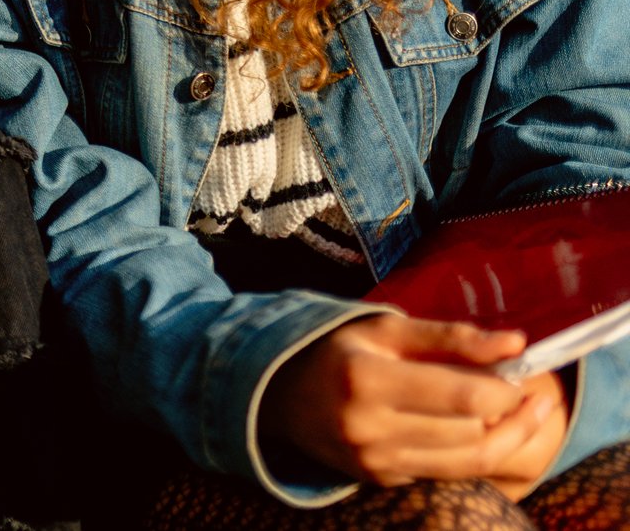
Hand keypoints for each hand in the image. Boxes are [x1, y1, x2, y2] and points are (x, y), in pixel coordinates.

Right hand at [261, 316, 564, 489]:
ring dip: (504, 440)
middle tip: (530, 396)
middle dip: (512, 416)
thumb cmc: (338, 351)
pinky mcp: (381, 479)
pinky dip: (469, 453)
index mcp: (367, 378)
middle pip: (473, 435)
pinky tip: (476, 430)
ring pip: (468, 463)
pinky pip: (446, 473)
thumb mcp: (385, 329)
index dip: (507, 391)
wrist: (279, 394)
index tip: (524, 376)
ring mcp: (374, 460)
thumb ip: (451, 337)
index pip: (463, 397)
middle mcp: (369, 426)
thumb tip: (516, 342)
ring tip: (521, 416)